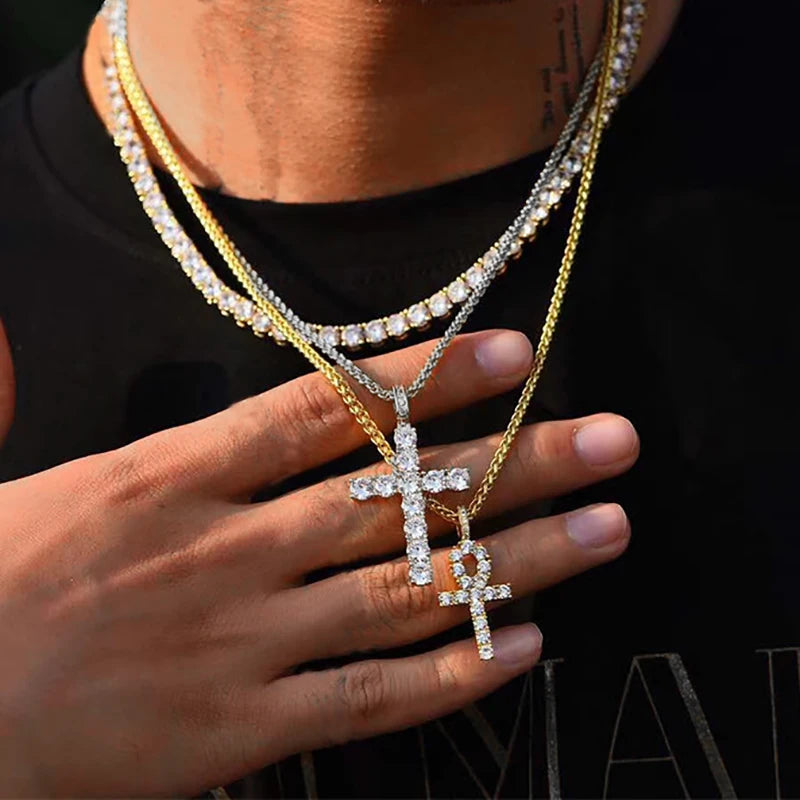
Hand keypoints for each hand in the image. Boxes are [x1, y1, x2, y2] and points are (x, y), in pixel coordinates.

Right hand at [0, 330, 637, 796]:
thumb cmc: (9, 573)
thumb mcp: (94, 482)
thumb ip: (197, 442)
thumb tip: (287, 404)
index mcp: (180, 477)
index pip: (328, 409)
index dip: (426, 377)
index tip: (512, 350)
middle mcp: (230, 552)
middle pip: (399, 497)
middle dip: (516, 462)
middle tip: (611, 439)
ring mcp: (243, 642)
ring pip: (407, 592)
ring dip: (516, 560)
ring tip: (604, 530)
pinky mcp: (240, 730)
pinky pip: (366, 700)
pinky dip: (451, 676)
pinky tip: (525, 648)